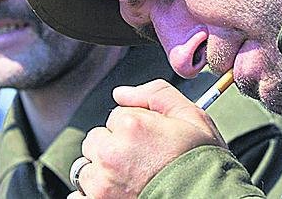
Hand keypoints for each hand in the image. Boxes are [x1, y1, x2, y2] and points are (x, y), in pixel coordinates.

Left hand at [75, 79, 225, 197]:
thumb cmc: (203, 164)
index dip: (136, 128)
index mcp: (131, 126)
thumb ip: (155, 94)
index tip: (150, 143)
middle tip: (140, 162)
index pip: (116, 116)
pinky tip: (117, 194)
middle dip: (114, 147)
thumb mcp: (192, 118)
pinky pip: (78, 196)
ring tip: (131, 180)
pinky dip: (93, 195)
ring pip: (86, 168)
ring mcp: (101, 184)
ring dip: (102, 173)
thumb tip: (122, 93)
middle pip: (97, 140)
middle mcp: (110, 154)